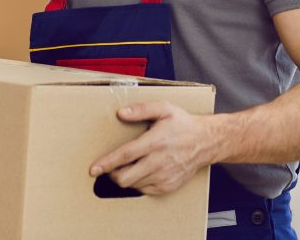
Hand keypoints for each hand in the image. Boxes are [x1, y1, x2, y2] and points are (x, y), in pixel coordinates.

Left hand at [89, 101, 213, 194]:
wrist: (205, 142)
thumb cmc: (183, 124)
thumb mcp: (164, 109)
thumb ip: (142, 109)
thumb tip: (121, 113)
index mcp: (155, 142)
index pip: (125, 155)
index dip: (107, 163)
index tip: (93, 169)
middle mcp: (159, 162)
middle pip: (126, 178)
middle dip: (112, 174)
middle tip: (110, 167)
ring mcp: (164, 176)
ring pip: (133, 185)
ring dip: (125, 178)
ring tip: (127, 166)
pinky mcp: (168, 186)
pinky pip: (144, 190)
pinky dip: (138, 183)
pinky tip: (141, 171)